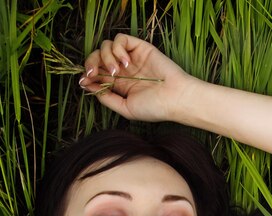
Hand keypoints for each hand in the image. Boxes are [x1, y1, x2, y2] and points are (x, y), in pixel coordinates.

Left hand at [79, 34, 194, 121]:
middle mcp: (124, 70)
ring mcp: (131, 57)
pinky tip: (127, 63)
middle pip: (97, 57)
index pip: (97, 74)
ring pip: (106, 47)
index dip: (87, 75)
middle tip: (94, 73)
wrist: (175, 98)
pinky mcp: (140, 47)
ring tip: (117, 71)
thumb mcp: (126, 109)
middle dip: (91, 63)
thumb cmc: (155, 107)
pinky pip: (120, 39)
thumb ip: (107, 99)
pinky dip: (118, 49)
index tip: (84, 81)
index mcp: (120, 85)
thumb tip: (89, 87)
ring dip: (106, 58)